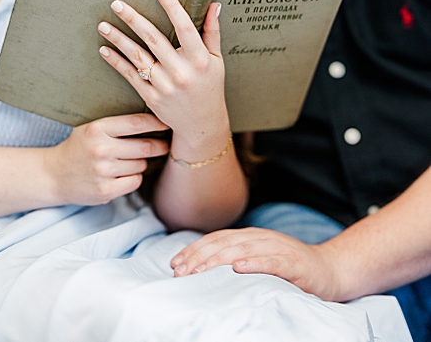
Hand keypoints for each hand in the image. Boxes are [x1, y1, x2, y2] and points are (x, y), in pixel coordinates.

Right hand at [47, 113, 169, 205]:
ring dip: (141, 163)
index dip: (157, 123)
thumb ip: (118, 126)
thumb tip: (157, 121)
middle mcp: (100, 149)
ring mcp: (103, 171)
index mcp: (97, 129)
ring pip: (141, 165)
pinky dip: (133, 178)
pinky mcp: (106, 190)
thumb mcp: (92, 129)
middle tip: (165, 145)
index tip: (169, 123)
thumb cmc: (78, 148)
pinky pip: (135, 181)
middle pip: (145, 146)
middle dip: (159, 146)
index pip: (136, 123)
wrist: (54, 175)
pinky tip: (121, 175)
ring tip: (129, 161)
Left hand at [98, 0, 228, 158]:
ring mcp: (165, 86)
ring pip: (138, 56)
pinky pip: (130, 75)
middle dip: (133, 19)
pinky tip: (104, 49)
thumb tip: (214, 5)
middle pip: (154, 39)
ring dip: (118, 39)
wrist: (201, 124)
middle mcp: (181, 72)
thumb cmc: (209, 86)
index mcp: (200, 59)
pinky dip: (116, 61)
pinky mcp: (151, 97)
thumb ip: (212, 32)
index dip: (172, 7)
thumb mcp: (216, 60)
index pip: (185, 28)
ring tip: (103, 25)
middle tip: (116, 4)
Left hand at [169, 227, 342, 300]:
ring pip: (242, 251)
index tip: (174, 263)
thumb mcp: (259, 260)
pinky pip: (272, 262)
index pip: (215, 240)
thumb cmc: (291, 269)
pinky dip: (254, 264)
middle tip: (180, 271)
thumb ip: (235, 259)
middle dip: (198, 257)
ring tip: (199, 270)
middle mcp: (260, 238)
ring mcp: (278, 249)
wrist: (332, 270)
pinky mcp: (295, 263)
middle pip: (223, 244)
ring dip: (217, 260)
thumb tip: (201, 268)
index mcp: (249, 236)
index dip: (193, 250)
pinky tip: (239, 268)